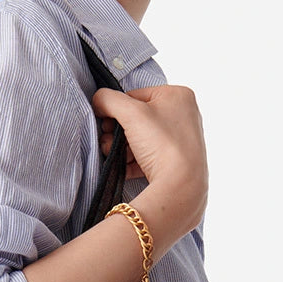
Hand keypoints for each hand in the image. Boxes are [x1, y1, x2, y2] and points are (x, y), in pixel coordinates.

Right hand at [92, 84, 208, 228]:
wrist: (179, 186)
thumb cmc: (162, 144)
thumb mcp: (131, 113)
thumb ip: (109, 100)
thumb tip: (98, 100)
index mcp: (179, 95)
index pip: (136, 96)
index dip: (117, 110)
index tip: (106, 124)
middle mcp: (184, 115)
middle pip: (137, 118)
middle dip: (117, 132)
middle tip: (107, 142)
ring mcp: (181, 140)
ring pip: (141, 139)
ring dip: (122, 147)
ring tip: (112, 155)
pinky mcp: (175, 162)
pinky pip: (148, 156)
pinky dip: (133, 161)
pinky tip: (123, 167)